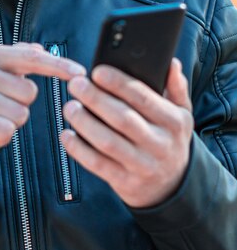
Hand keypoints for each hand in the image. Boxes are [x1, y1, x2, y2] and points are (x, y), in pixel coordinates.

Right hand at [0, 42, 84, 149]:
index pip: (33, 57)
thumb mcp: (4, 68)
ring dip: (13, 120)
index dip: (59, 65)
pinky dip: (2, 135)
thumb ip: (25, 56)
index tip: (81, 73)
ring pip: (19, 115)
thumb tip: (42, 50)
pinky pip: (5, 132)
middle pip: (29, 92)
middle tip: (4, 102)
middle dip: (23, 103)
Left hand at [61, 58, 193, 207]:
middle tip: (76, 84)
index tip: (97, 71)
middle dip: (96, 99)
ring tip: (70, 106)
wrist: (173, 186)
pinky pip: (98, 165)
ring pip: (108, 142)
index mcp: (173, 122)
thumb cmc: (169, 138)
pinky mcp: (125, 182)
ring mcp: (142, 166)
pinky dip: (79, 150)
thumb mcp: (182, 114)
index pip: (144, 98)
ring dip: (85, 123)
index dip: (119, 84)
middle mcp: (160, 144)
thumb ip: (176, 88)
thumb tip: (171, 63)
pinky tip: (67, 134)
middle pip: (123, 118)